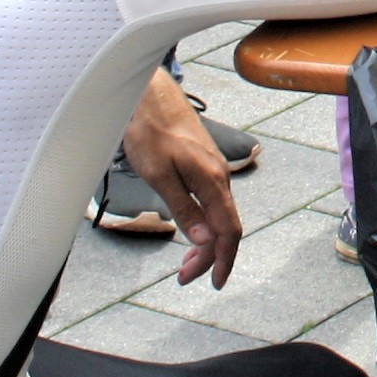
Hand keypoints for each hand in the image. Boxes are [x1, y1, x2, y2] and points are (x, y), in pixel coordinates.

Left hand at [122, 69, 244, 287]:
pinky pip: (211, 203)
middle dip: (209, 257)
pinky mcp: (203, 166)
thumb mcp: (158, 175)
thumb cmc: (149, 130)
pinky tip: (190, 231)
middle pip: (224, 227)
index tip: (214, 282)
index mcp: (211, 180)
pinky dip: (203, 224)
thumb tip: (203, 240)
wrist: (148, 95)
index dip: (223, 259)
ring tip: (184, 262)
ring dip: (205, 242)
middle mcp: (218, 176)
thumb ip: (183, 208)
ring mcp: (212, 170)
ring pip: (217, 215)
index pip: (227, 230)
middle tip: (184, 277)